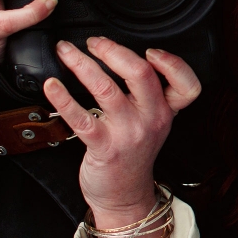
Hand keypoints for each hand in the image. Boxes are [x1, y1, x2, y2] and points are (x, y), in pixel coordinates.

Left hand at [42, 37, 201, 236]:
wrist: (123, 196)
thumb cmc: (132, 155)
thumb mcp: (153, 123)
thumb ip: (149, 94)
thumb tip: (123, 56)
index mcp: (165, 111)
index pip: (186, 85)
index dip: (172, 63)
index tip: (150, 50)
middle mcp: (151, 120)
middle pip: (141, 74)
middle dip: (112, 50)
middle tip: (93, 41)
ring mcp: (128, 133)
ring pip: (106, 89)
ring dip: (81, 64)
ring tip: (66, 51)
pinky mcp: (103, 147)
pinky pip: (80, 118)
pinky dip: (62, 98)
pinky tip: (51, 86)